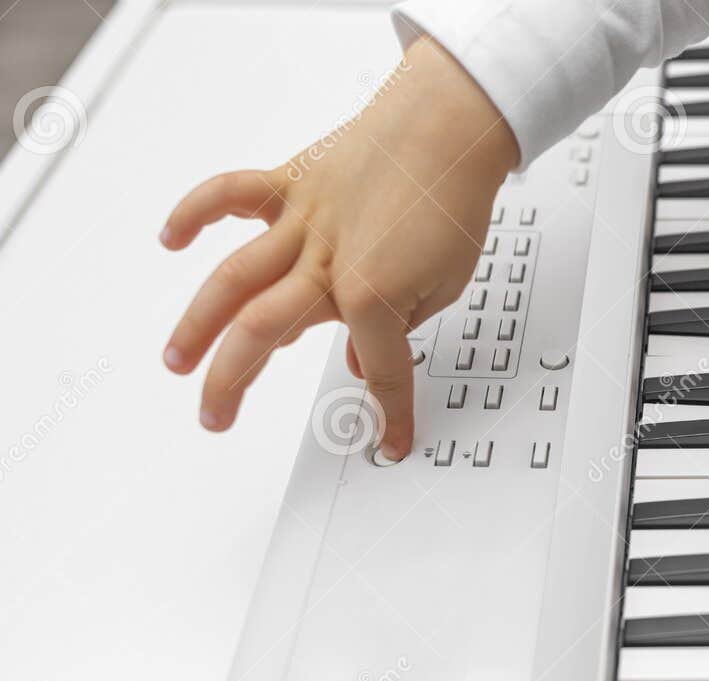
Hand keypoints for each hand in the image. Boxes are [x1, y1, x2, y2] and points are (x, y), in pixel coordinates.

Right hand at [160, 37, 519, 458]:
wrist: (449, 126)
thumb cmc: (451, 199)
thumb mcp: (445, 286)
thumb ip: (400, 328)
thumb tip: (366, 359)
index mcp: (372, 294)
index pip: (380, 371)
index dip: (391, 412)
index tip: (390, 440)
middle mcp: (326, 263)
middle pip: (264, 334)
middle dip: (234, 383)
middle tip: (215, 418)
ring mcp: (303, 224)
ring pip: (234, 279)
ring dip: (197, 324)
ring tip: (176, 361)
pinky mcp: (292, 186)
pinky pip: (232, 196)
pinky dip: (196, 213)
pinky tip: (171, 240)